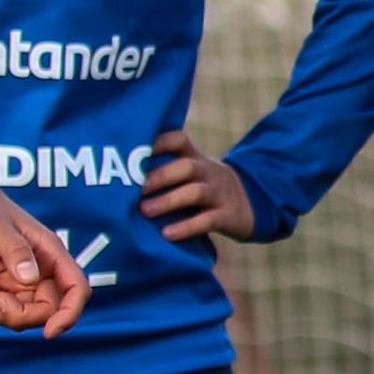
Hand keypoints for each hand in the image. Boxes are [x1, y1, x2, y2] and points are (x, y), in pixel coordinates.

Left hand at [0, 159, 88, 335]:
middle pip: (46, 312)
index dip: (69, 315)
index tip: (48, 333)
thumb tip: (31, 280)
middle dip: (17, 314)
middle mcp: (41, 270)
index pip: (76, 290)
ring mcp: (22, 280)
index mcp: (50, 254)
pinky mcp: (2, 285)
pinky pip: (0, 309)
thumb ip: (15, 253)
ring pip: (21, 315)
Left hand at [138, 123, 264, 245]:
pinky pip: (208, 220)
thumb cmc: (206, 189)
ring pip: (196, 192)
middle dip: (158, 176)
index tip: (133, 150)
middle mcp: (208, 172)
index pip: (178, 140)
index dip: (157, 142)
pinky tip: (167, 234)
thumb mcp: (194, 172)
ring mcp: (219, 193)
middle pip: (186, 166)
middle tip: (133, 189)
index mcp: (196, 158)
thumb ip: (166, 169)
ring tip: (145, 211)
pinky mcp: (228, 216)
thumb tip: (119, 178)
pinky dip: (186, 227)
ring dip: (168, 200)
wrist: (254, 204)